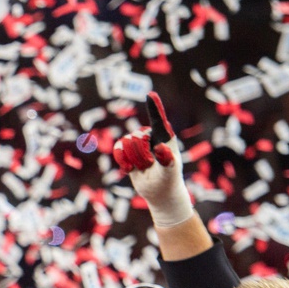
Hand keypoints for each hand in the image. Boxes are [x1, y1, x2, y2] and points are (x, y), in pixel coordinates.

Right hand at [112, 93, 193, 226]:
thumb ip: (168, 160)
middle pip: (136, 138)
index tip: (150, 95)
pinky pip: (117, 149)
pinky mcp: (128, 150)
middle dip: (141, 155)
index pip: (158, 119)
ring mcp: (139, 142)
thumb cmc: (169, 180)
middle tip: (151, 166)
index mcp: (165, 136)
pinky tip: (130, 169)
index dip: (154, 107)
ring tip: (144, 167)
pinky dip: (122, 160)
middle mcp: (151, 135)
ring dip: (133, 160)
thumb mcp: (170, 172)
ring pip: (125, 143)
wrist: (159, 192)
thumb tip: (161, 147)